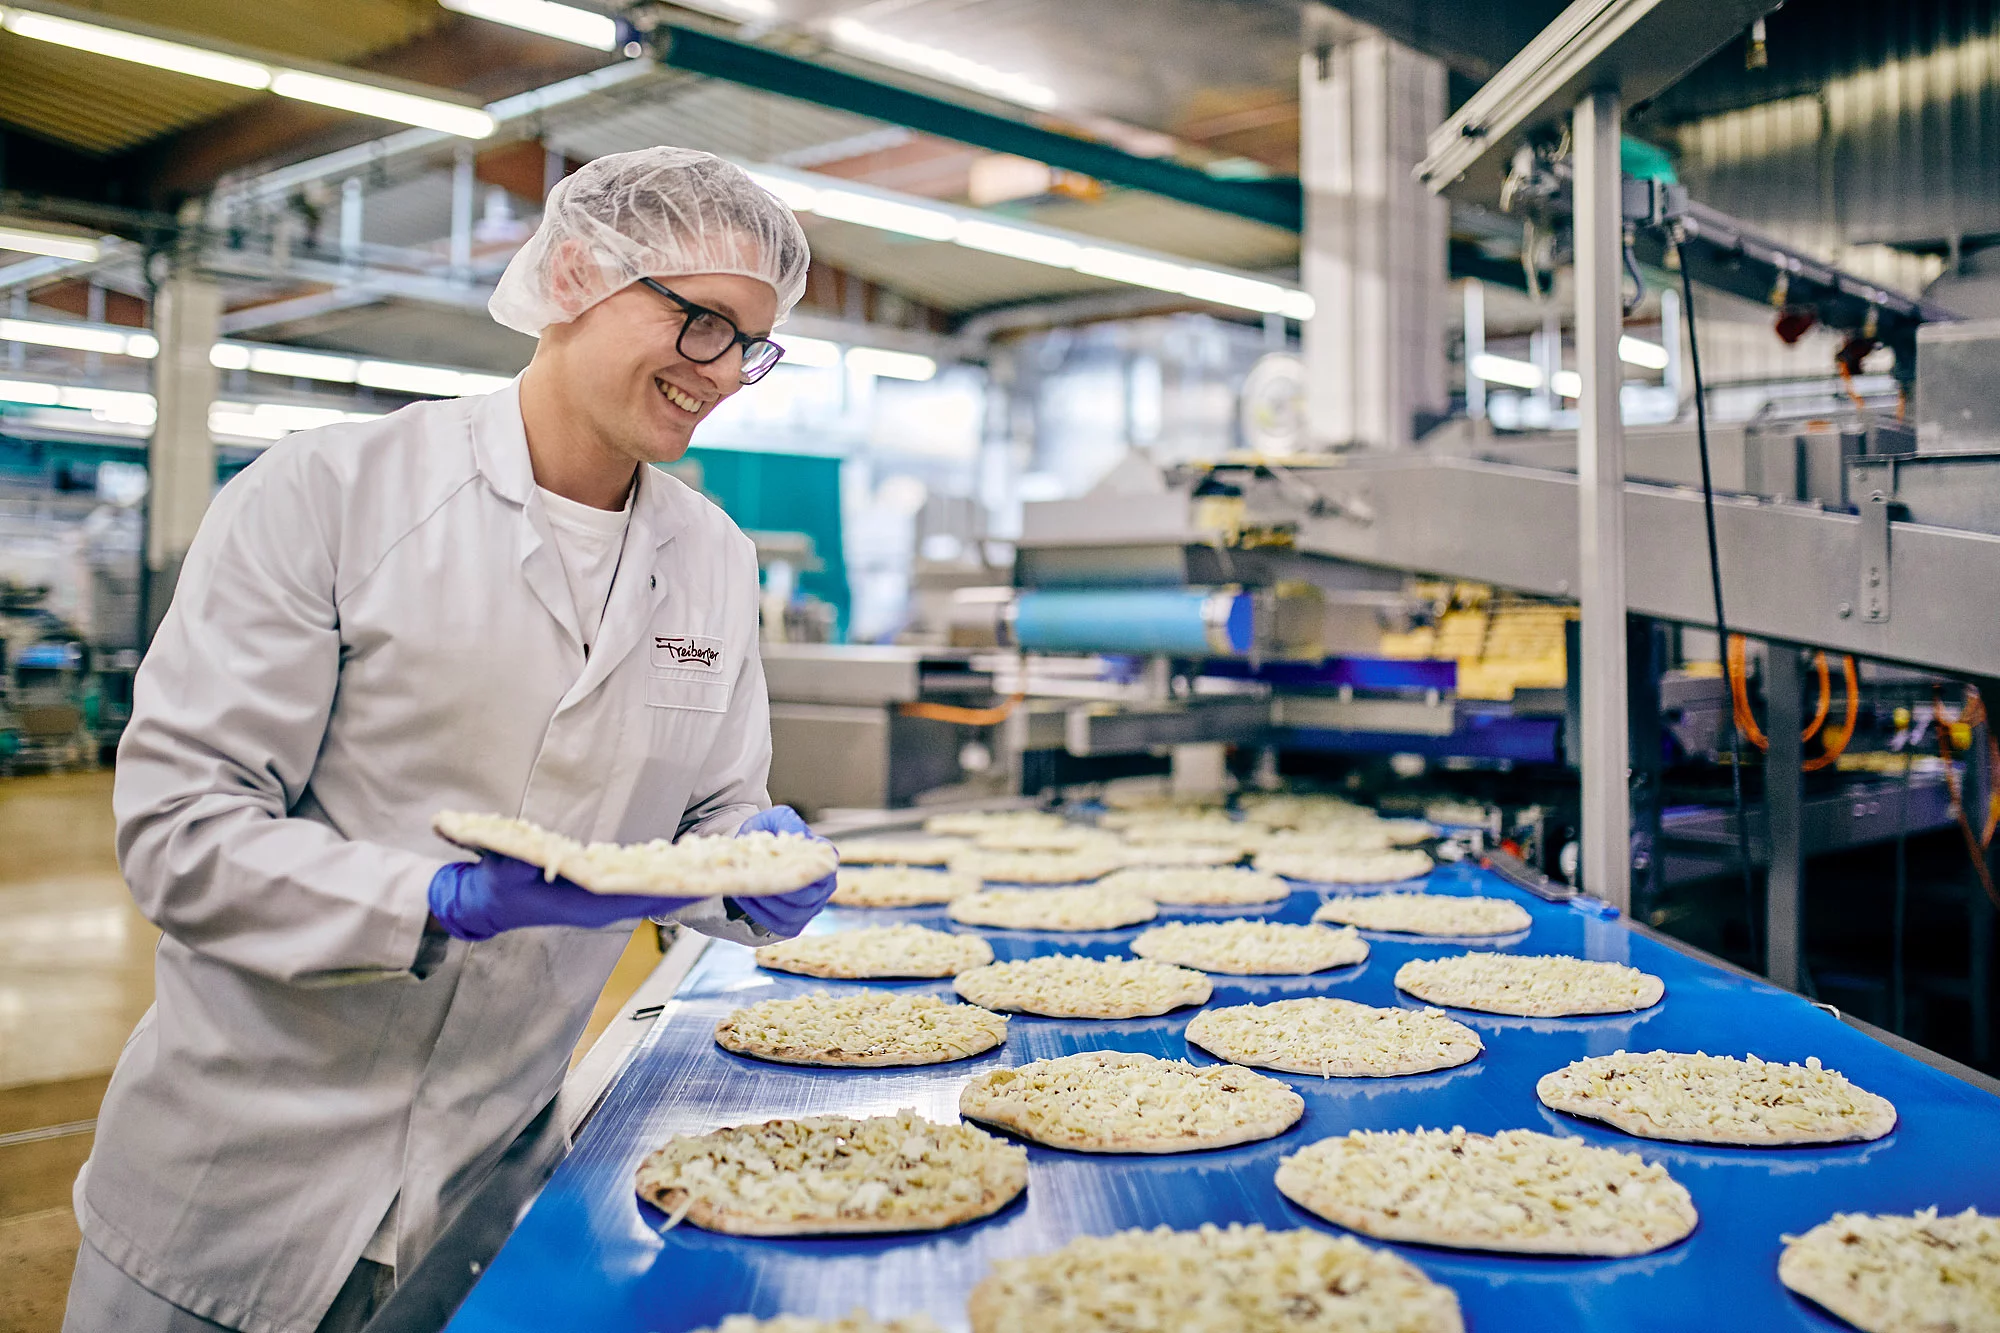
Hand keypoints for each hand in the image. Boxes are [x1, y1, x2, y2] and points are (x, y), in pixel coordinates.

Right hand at [427, 854, 699, 941]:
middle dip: (689, 887)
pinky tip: (687, 870)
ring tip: (717, 868)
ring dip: (682, 885)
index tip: (703, 882)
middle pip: (654, 899)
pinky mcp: (605, 900)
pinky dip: (666, 882)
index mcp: (584, 906)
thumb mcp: (499, 871)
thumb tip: (525, 857)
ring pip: (652, 896)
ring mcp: (605, 907)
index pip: (636, 898)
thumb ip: (512, 863)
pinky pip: (643, 891)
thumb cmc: (497, 884)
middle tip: (727, 872)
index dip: (669, 890)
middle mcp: (601, 910)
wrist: (490, 902)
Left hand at [732, 805, 835, 935]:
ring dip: (765, 903)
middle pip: (806, 898)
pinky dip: (760, 914)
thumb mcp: (776, 818)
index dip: (802, 872)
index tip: (778, 865)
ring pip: (791, 914)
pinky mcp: (793, 923)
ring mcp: (810, 908)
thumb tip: (798, 835)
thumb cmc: (769, 833)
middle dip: (777, 891)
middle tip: (753, 880)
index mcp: (827, 861)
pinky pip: (779, 925)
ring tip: (744, 887)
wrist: (753, 850)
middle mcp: (824, 888)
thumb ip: (787, 821)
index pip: (822, 871)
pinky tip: (743, 898)